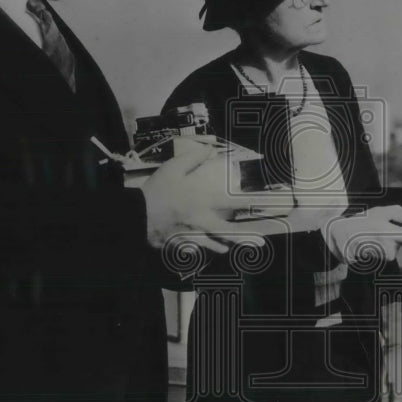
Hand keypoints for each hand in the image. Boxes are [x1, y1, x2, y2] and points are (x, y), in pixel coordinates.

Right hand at [142, 145, 264, 253]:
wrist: (136, 216)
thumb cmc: (155, 191)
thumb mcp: (172, 168)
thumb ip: (192, 159)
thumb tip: (208, 150)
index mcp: (202, 199)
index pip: (231, 201)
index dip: (250, 202)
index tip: (265, 203)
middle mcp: (202, 219)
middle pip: (228, 232)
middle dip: (246, 237)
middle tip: (260, 242)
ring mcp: (193, 235)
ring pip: (216, 244)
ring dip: (228, 245)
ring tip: (239, 246)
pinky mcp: (182, 245)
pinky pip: (199, 250)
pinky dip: (208, 250)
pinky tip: (214, 249)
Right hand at [324, 205, 401, 266]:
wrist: (339, 234)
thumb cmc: (361, 221)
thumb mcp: (379, 211)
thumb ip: (398, 213)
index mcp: (389, 232)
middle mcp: (386, 247)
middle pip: (400, 245)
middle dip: (395, 239)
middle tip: (382, 231)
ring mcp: (379, 257)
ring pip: (391, 252)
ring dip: (385, 245)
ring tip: (373, 237)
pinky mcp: (373, 263)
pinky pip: (382, 257)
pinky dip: (377, 251)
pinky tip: (369, 244)